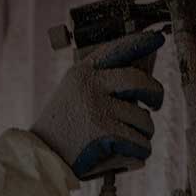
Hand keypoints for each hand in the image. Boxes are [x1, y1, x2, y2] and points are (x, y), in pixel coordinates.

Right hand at [30, 31, 166, 180]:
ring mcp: (99, 107)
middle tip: (156, 105)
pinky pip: (139, 142)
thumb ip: (98, 84)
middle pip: (140, 82)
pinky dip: (140, 153)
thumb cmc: (59, 129)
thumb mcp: (71, 94)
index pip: (116, 49)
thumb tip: (139, 85)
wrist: (39, 156)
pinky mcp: (106, 132)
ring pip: (144, 120)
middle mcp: (91, 85)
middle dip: (155, 94)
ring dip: (143, 134)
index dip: (140, 41)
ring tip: (131, 141)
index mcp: (82, 73)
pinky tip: (131, 155)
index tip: (156, 39)